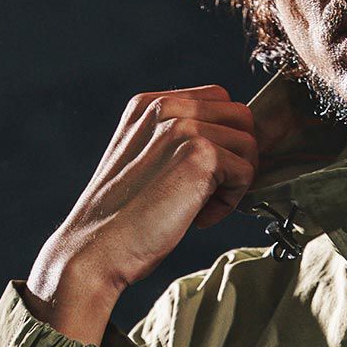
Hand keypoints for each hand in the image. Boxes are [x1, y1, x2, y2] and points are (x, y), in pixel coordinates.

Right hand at [28, 83, 286, 311]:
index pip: (218, 99)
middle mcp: (165, 107)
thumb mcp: (146, 159)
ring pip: (248, 144)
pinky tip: (197, 217)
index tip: (200, 176)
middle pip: (240, 117)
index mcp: (149, 103)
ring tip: (199, 207)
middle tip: (207, 193)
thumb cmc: (122, 218)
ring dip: (233, 182)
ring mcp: (182, 126)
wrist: (98, 248)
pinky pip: (246, 173)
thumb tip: (232, 143)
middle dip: (235, 157)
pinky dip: (229, 203)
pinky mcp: (199, 154)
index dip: (223, 140)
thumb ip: (178, 140)